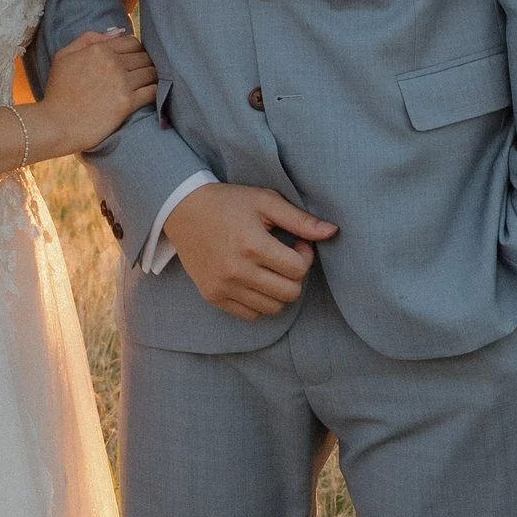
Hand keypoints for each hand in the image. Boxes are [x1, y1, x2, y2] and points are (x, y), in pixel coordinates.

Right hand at [34, 24, 158, 155]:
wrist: (57, 124)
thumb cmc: (58, 91)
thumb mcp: (64, 56)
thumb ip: (88, 38)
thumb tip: (117, 32)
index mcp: (99, 49)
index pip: (132, 42)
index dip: (134, 51)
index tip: (132, 60)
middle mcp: (113, 63)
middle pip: (144, 57)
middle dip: (143, 64)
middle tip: (139, 74)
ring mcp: (122, 83)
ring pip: (151, 72)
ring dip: (150, 78)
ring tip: (144, 84)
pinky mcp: (127, 103)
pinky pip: (152, 91)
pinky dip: (154, 91)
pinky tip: (148, 95)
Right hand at [162, 183, 338, 317]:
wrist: (182, 209)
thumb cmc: (228, 202)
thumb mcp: (265, 201)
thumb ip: (300, 219)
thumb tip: (333, 232)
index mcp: (251, 244)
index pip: (298, 270)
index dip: (305, 256)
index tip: (297, 244)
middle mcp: (236, 270)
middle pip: (289, 293)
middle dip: (295, 276)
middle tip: (284, 257)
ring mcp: (223, 287)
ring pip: (272, 308)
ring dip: (278, 290)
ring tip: (269, 269)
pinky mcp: (212, 296)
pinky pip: (250, 315)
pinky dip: (259, 302)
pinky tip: (254, 280)